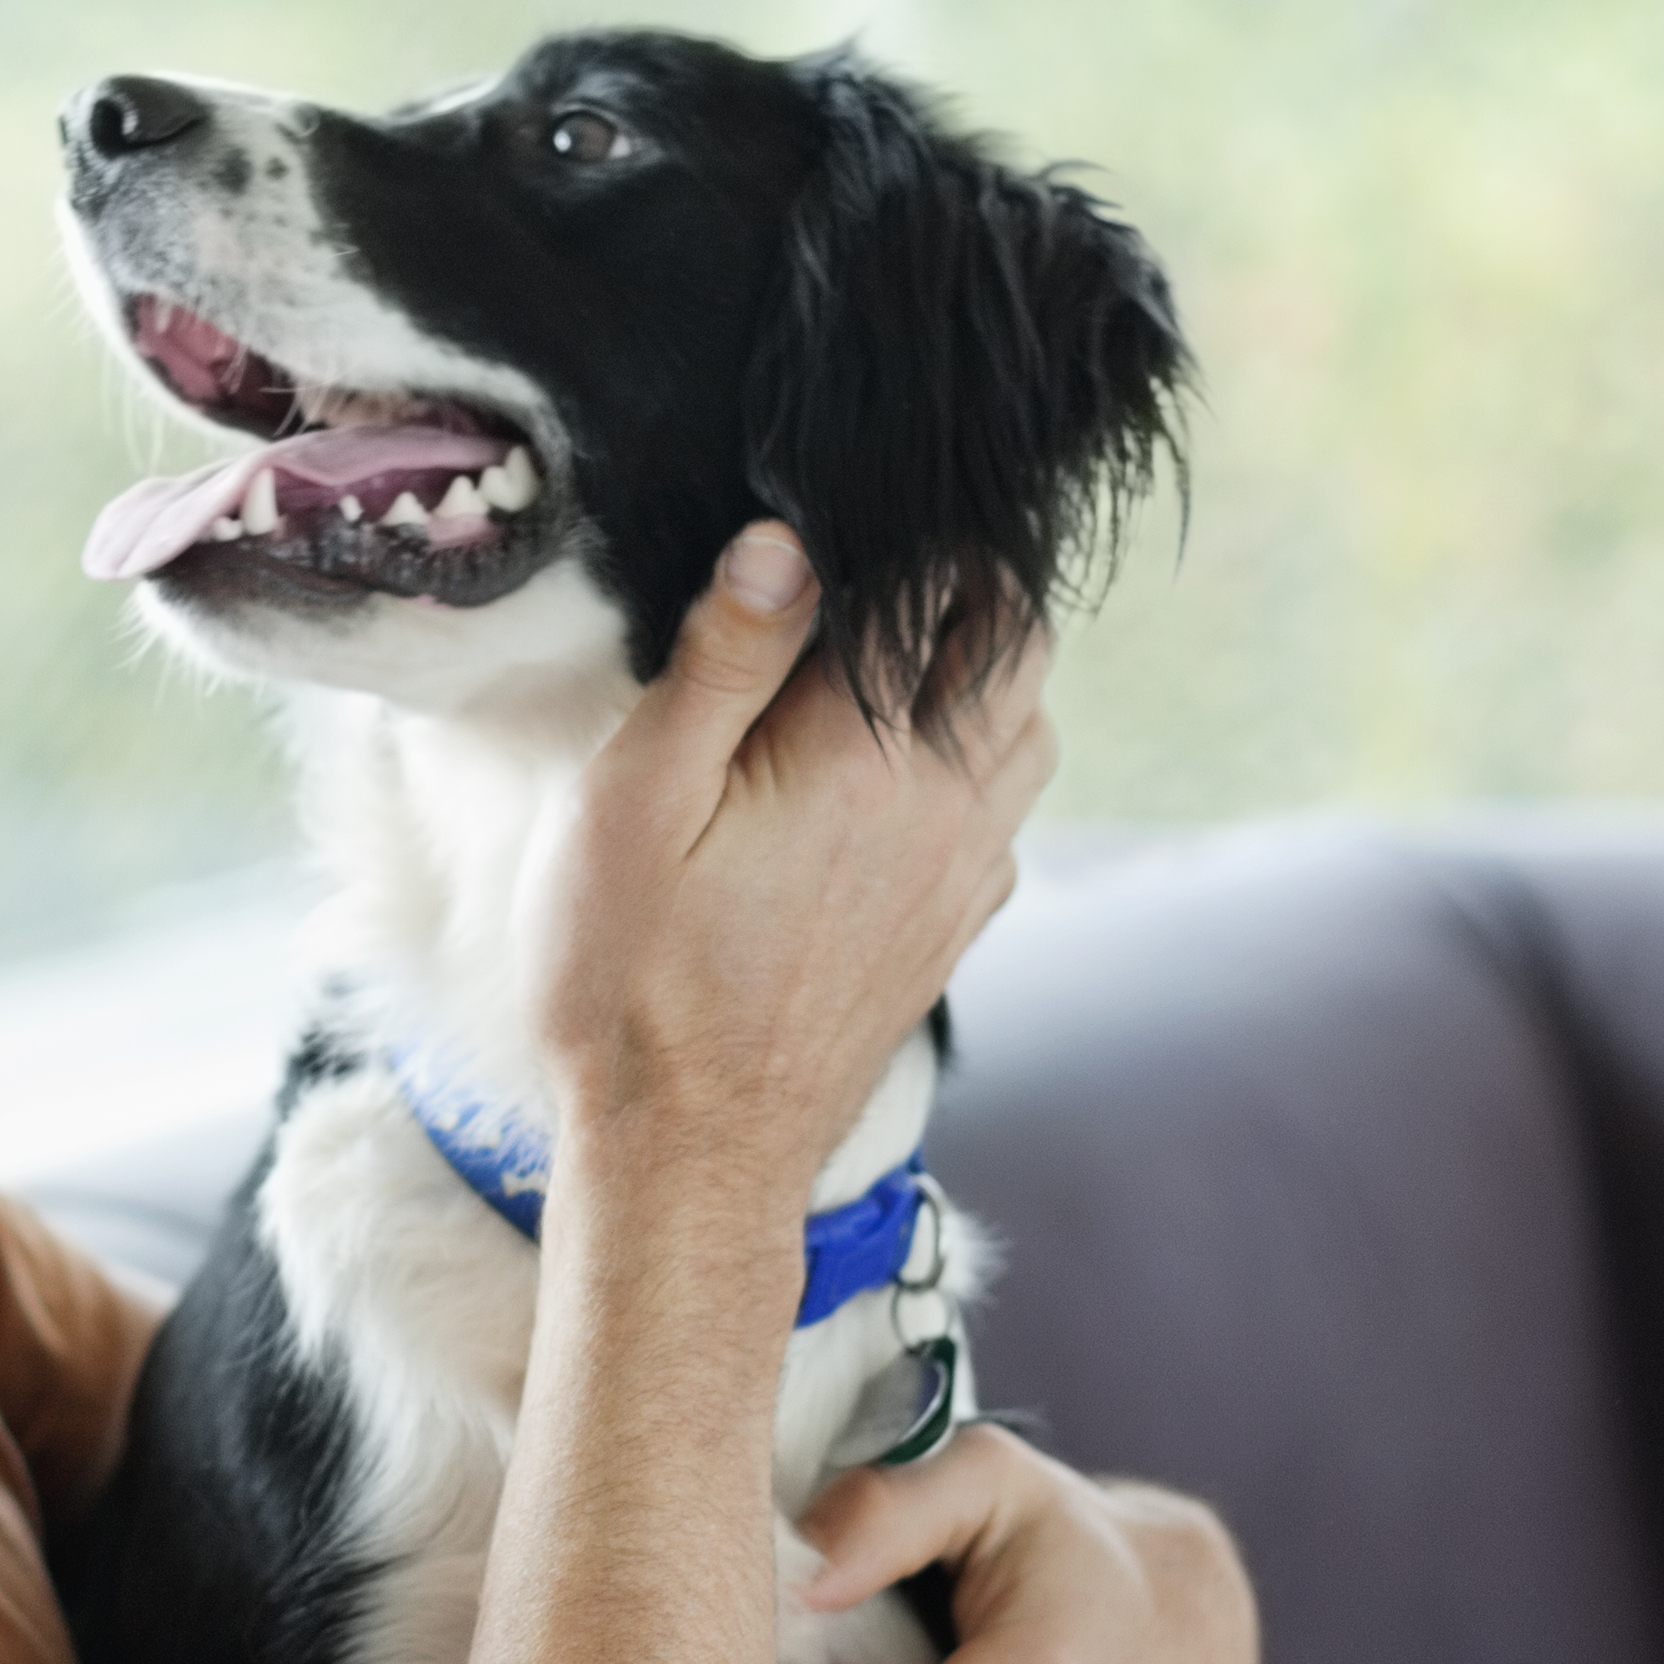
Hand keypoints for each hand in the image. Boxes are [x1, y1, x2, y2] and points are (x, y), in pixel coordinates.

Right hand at [537, 526, 1056, 1220]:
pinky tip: (899, 769)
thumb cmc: (632, 979)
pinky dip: (980, 757)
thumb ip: (721, 663)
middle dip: (968, 581)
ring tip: (896, 654)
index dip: (903, 526)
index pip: (936, 589)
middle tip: (887, 559)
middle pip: (1015, 644)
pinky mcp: (956, 928)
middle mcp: (946, 806)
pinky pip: (1009, 809)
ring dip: (986, 670)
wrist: (689, 1157)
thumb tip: (785, 539)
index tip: (851, 506)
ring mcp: (965, 873)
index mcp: (866, 757)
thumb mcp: (636, 803)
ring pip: (1031, 726)